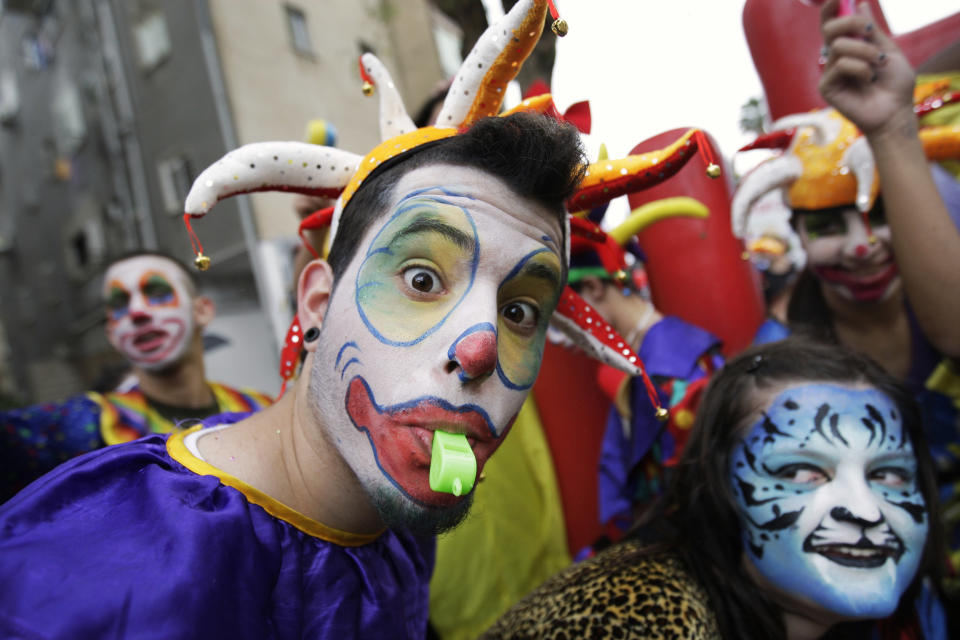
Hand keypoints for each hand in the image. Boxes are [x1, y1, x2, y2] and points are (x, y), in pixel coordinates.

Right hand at [818, 0, 916, 137]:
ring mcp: (829, 73)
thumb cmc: (894, 85)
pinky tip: (870, 80)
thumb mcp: (888, 50)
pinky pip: (840, 66)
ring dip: (865, 52)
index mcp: (848, 47)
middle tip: (870, 33)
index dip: (832, 8)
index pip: (832, 24)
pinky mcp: (827, 87)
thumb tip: (860, 4)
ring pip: (838, 47)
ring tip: (879, 65)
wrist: (895, 111)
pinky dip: (860, 69)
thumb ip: (872, 31)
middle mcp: (835, 58)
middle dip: (851, 24)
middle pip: (829, 29)